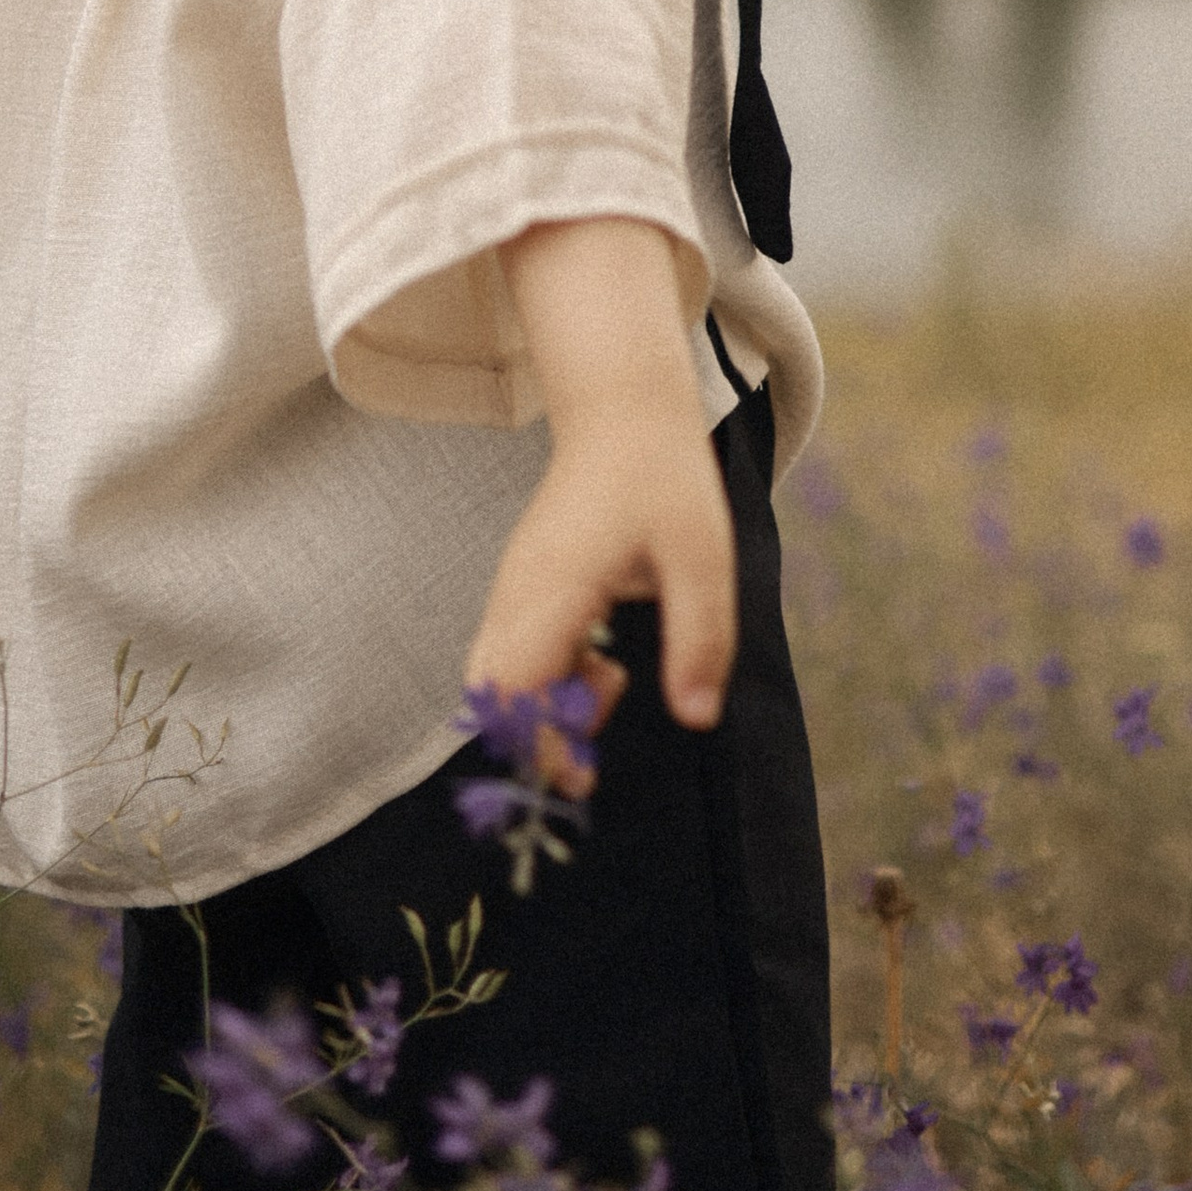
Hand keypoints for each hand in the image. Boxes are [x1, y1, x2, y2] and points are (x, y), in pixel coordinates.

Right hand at [463, 218, 736, 734]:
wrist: (625, 412)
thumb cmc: (664, 479)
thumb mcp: (704, 559)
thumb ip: (701, 638)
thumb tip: (696, 717)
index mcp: (553, 589)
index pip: (512, 690)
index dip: (535, 744)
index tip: (582, 778)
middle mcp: (517, 594)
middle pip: (487, 694)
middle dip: (532, 738)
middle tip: (592, 758)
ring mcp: (514, 591)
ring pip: (498, 677)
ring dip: (546, 706)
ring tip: (611, 685)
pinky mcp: (523, 589)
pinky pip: (515, 656)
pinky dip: (550, 679)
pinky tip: (603, 659)